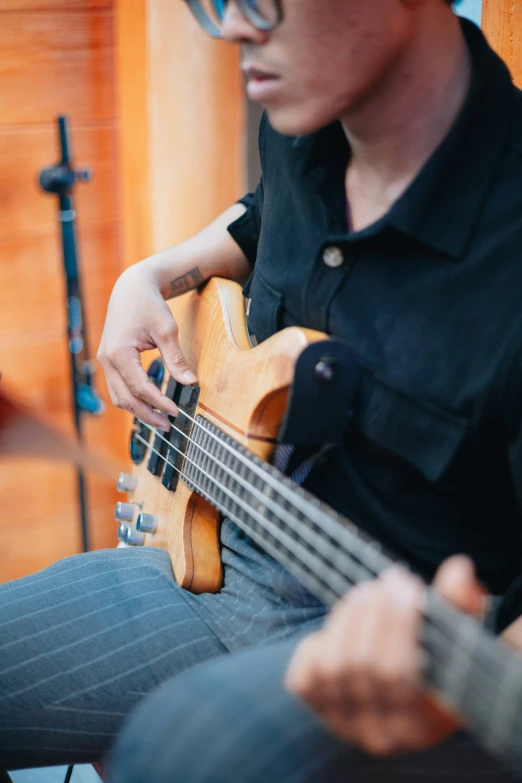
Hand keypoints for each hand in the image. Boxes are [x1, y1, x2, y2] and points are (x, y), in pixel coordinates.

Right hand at [97, 265, 196, 430]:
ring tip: (160, 419)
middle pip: (125, 399)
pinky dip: (131, 399)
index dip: (159, 403)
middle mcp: (107, 360)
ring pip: (118, 397)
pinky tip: (149, 404)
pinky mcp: (108, 360)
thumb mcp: (167, 330)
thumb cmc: (149, 305)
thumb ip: (176, 359)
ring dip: (138, 410)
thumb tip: (191, 383)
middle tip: (169, 426)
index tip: (176, 412)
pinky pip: (117, 388)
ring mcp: (105, 361)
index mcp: (119, 353)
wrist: (131, 288)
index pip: (140, 388)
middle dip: (148, 415)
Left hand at [285, 556, 485, 755]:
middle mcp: (377, 735)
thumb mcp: (456, 634)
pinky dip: (318, 642)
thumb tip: (459, 570)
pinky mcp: (314, 703)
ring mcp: (341, 721)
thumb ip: (461, 605)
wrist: (404, 683)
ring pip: (333, 666)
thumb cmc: (437, 655)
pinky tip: (344, 620)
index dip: (398, 625)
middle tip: (390, 581)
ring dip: (350, 618)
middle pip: (363, 666)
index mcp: (419, 726)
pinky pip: (304, 674)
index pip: (397, 676)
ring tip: (370, 591)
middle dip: (375, 614)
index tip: (409, 586)